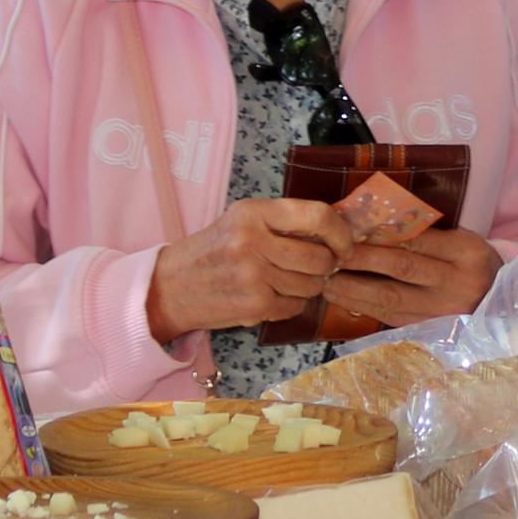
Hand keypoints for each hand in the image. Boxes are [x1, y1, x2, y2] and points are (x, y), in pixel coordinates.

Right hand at [145, 198, 348, 340]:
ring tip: (289, 280)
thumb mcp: (242, 221)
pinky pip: (296, 306)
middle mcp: (253, 241)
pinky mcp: (255, 304)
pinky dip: (293, 303)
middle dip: (327, 265)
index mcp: (254, 212)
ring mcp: (254, 275)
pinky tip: (274, 295)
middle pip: (320, 256)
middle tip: (319, 266)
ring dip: (310, 286)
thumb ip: (283, 222)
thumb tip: (337, 230)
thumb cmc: (213, 250)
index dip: (340, 232)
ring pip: (312, 284)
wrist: (172, 286)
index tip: (345, 243)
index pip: (317, 216)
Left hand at [325, 223, 506, 326]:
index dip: (381, 235)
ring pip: (392, 299)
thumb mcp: (463, 240)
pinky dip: (364, 308)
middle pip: (402, 268)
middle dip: (361, 261)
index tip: (350, 229)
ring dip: (354, 289)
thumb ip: (427, 234)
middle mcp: (456, 283)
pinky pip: (391, 318)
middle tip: (331, 253)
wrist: (502, 305)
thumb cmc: (474, 264)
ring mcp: (443, 310)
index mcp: (466, 252)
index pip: (417, 240)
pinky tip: (342, 300)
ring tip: (326, 280)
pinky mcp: (430, 329)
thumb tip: (374, 224)